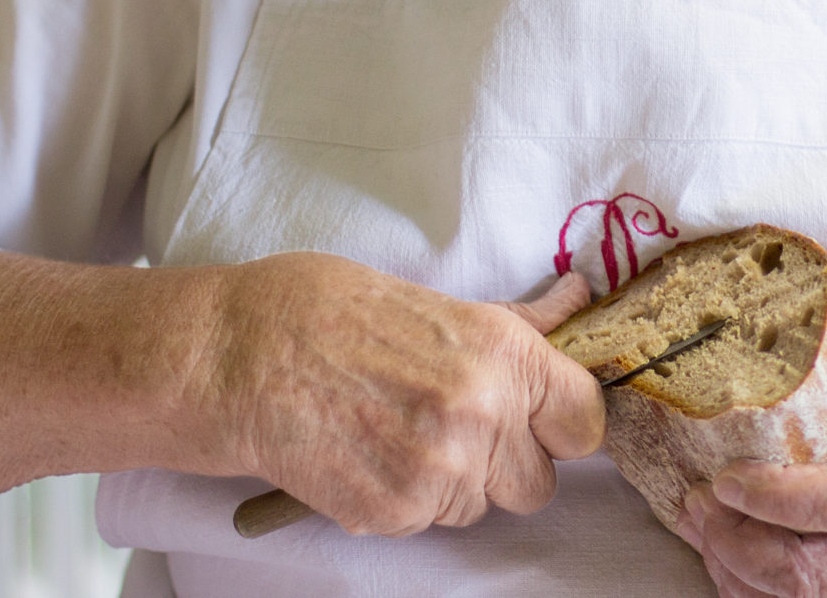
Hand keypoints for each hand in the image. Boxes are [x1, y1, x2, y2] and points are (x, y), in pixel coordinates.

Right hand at [194, 254, 604, 535]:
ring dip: (452, 482)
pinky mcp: (394, 513)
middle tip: (455, 425)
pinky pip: (427, 522)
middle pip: (540, 482)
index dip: (563, 423)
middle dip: (506, 462)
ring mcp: (440, 471)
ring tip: (396, 430)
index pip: (585, 419)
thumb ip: (515, 324)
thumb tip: (574, 305)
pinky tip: (367, 452)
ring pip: (481, 506)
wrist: (241, 355)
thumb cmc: (329, 312)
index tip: (542, 419)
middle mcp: (483, 413)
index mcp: (503, 352)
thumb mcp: (439, 304)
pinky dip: (404, 499)